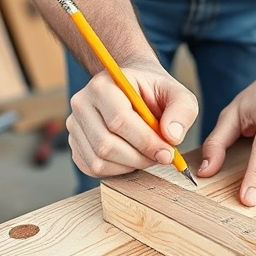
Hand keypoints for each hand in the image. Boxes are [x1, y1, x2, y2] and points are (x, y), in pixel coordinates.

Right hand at [67, 58, 198, 177]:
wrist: (133, 89)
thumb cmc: (154, 92)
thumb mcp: (178, 95)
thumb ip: (182, 111)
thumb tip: (172, 137)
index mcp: (103, 85)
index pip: (119, 120)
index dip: (146, 142)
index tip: (168, 153)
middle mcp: (82, 103)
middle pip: (106, 145)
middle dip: (139, 157)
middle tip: (160, 157)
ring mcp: (74, 125)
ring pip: (98, 160)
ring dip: (129, 165)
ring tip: (147, 155)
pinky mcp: (75, 143)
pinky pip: (92, 168)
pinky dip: (116, 170)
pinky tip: (131, 158)